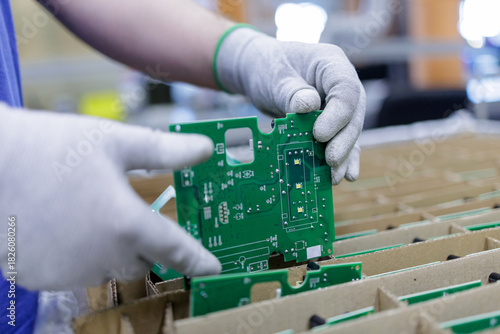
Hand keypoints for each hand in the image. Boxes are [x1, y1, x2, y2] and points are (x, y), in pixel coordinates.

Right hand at [0, 104, 220, 290]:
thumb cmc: (53, 146)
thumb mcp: (115, 141)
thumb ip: (166, 150)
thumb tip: (205, 149)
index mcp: (126, 225)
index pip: (176, 251)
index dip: (198, 259)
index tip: (213, 267)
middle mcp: (101, 257)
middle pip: (141, 259)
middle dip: (141, 240)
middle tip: (120, 208)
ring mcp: (68, 273)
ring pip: (108, 266)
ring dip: (108, 247)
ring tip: (84, 210)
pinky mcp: (40, 279)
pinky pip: (75, 272)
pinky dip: (77, 255)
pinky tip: (61, 225)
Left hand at [215, 27, 364, 183]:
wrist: (259, 70)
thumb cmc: (268, 67)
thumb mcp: (275, 76)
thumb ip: (291, 91)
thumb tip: (307, 107)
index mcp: (331, 65)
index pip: (345, 89)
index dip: (337, 114)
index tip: (319, 134)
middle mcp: (340, 85)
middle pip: (352, 114)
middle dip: (343, 141)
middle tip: (331, 161)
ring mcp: (338, 104)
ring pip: (348, 131)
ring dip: (343, 155)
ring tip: (335, 176)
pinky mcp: (330, 121)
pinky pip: (339, 139)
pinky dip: (341, 157)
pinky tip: (345, 175)